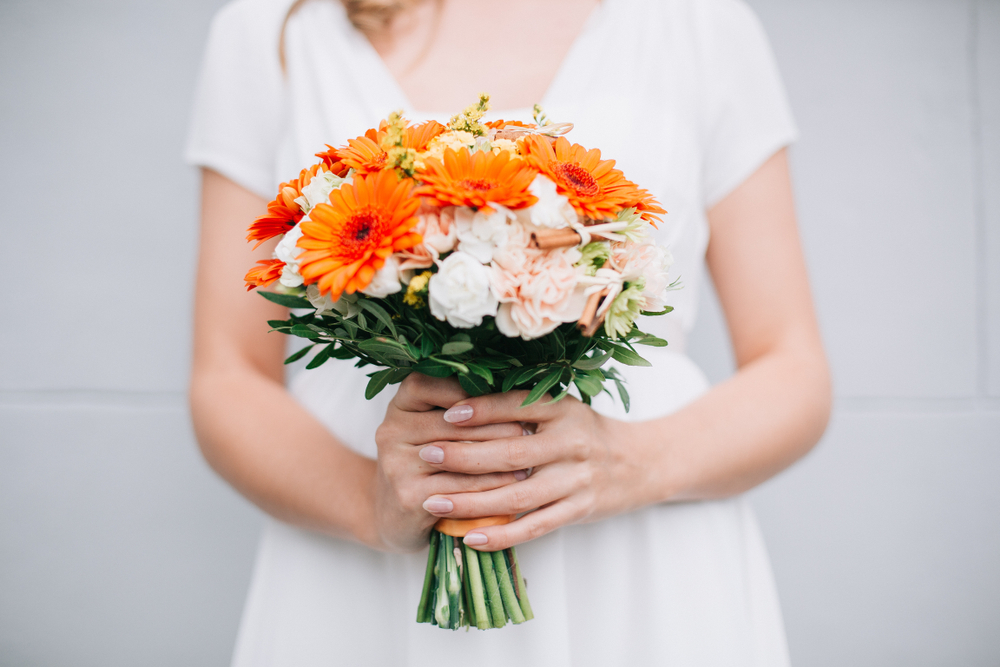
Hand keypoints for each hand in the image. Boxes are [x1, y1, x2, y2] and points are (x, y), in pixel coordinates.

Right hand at [371, 373, 526, 552]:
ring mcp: (396, 465)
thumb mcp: (433, 429)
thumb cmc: (427, 464)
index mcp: (399, 405)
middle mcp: (391, 430)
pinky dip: (490, 485)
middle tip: (529, 429)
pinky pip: (458, 488)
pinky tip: (512, 483)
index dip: (465, 388)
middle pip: (449, 421)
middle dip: (494, 425)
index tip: (503, 395)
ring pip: (457, 456)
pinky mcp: (407, 496)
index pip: (428, 383)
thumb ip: (461, 409)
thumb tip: (515, 389)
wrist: (393, 515)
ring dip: (497, 456)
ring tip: (528, 457)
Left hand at [417, 391, 644, 550]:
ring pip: (516, 496)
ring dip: (470, 502)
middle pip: (510, 453)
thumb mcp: (562, 408)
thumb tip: (460, 400)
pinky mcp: (579, 510)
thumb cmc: (585, 432)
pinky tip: (469, 537)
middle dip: (463, 455)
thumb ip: (522, 406)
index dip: (480, 410)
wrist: (639, 463)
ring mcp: (576, 480)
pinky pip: (534, 527)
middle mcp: (571, 443)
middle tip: (427, 453)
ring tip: (432, 502)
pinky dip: (500, 535)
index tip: (445, 414)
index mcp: (563, 410)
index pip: (516, 406)